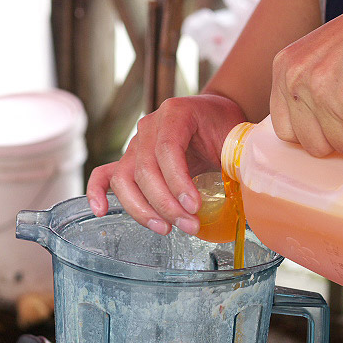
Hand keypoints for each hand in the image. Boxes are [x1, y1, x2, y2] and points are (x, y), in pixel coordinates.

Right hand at [86, 94, 246, 234]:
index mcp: (176, 113)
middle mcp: (150, 126)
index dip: (177, 181)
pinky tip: (101, 211)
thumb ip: (233, 160)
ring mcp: (136, 143)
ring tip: (166, 229)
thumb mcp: (234, 138)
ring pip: (124, 178)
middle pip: (144, 167)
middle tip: (189, 225)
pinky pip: (105, 174)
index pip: (167, 148)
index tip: (194, 207)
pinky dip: (97, 192)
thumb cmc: (225, 127)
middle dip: (165, 203)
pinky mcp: (130, 160)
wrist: (214, 114)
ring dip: (141, 208)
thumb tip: (244, 194)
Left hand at [270, 0, 342, 155]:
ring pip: (341, 147)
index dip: (310, 133)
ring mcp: (326, 96)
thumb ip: (304, 85)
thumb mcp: (318, 52)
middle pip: (312, 143)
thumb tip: (309, 130)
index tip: (327, 128)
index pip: (284, 128)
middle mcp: (299, 82)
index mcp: (285, 68)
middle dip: (336, 140)